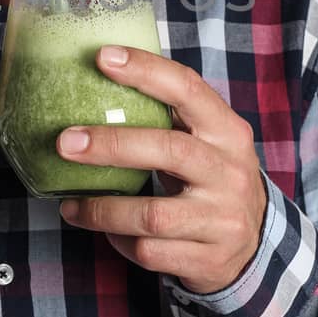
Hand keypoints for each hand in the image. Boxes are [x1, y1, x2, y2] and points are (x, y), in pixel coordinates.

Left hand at [55, 45, 268, 295]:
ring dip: (103, 209)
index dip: (146, 71)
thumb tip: (101, 72)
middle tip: (64, 142)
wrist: (253, 244)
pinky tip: (108, 231)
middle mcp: (230, 173)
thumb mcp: (207, 143)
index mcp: (228, 132)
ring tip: (71, 205)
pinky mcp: (208, 259)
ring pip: (152, 214)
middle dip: (111, 145)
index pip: (188, 90)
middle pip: (168, 150)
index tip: (102, 57)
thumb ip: (170, 117)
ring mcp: (222, 219)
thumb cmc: (212, 179)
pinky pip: (150, 250)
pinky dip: (120, 241)